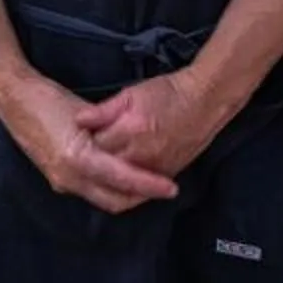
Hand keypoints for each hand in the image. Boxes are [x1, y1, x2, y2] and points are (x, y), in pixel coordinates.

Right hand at [0, 73, 179, 215]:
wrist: (13, 100)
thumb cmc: (48, 99)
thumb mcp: (84, 112)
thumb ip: (109, 131)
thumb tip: (136, 144)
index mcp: (78, 158)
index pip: (123, 180)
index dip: (149, 185)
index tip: (171, 187)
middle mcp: (69, 177)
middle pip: (115, 201)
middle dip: (141, 197)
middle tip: (163, 188)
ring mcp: (60, 181)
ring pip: (102, 199)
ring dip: (125, 194)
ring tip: (147, 181)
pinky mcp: (56, 178)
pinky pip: (89, 190)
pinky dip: (109, 187)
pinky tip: (121, 173)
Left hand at [74, 70, 232, 184]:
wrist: (204, 102)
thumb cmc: (167, 93)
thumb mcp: (131, 93)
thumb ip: (103, 110)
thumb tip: (78, 121)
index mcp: (130, 130)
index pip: (95, 146)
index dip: (88, 141)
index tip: (84, 137)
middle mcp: (141, 154)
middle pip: (107, 167)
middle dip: (97, 161)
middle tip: (92, 153)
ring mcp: (155, 168)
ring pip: (123, 182)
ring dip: (112, 175)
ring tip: (105, 166)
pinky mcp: (166, 175)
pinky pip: (142, 189)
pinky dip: (130, 185)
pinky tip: (122, 179)